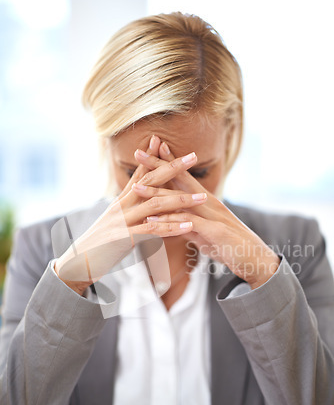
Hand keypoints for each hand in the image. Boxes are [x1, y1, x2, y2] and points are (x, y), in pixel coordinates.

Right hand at [55, 137, 207, 294]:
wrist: (78, 264)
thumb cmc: (99, 245)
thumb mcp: (113, 223)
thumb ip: (127, 210)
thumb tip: (138, 200)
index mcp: (120, 202)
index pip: (138, 174)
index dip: (150, 157)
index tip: (161, 140)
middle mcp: (121, 207)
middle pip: (149, 182)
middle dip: (172, 167)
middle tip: (193, 156)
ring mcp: (122, 222)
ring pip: (155, 205)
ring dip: (180, 200)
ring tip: (202, 198)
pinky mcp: (124, 239)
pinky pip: (152, 231)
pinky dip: (171, 228)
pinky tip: (188, 226)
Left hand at [133, 140, 279, 289]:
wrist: (255, 259)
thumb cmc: (229, 246)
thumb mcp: (204, 234)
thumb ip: (188, 225)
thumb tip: (172, 224)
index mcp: (205, 201)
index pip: (183, 177)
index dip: (166, 162)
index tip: (148, 149)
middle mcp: (208, 203)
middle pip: (180, 180)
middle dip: (158, 166)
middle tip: (137, 152)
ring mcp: (213, 215)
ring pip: (180, 200)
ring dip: (157, 194)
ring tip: (136, 188)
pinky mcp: (215, 231)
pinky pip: (188, 223)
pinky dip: (169, 221)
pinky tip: (152, 221)